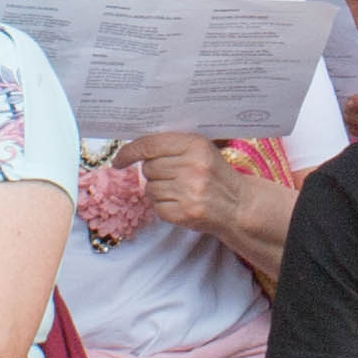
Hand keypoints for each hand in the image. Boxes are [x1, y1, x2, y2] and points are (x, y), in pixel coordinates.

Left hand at [123, 133, 237, 232]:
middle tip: (173, 175)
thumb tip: (133, 149)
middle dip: (154, 172)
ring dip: (159, 190)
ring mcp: (188, 191)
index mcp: (195, 145)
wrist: (238, 206)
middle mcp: (192, 166)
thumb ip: (172, 145)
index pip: (150, 145)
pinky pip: (157, 206)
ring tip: (180, 190)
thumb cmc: (215, 175)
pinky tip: (181, 203)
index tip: (119, 160)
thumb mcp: (201, 150)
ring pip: (150, 188)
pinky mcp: (184, 213)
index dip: (129, 152)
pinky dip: (164, 206)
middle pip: (148, 168)